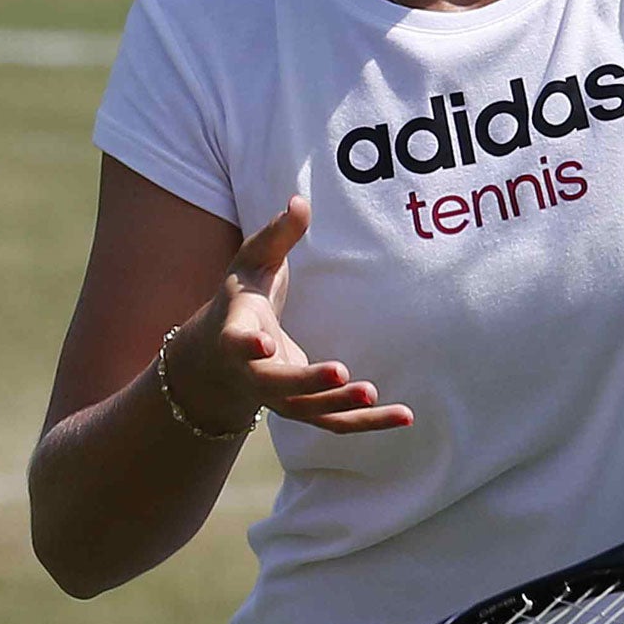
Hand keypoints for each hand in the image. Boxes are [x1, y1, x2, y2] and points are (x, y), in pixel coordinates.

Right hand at [165, 197, 413, 432]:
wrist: (218, 356)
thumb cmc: (242, 297)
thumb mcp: (252, 260)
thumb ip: (276, 234)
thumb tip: (300, 200)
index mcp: (236, 333)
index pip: (236, 342)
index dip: (247, 345)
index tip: (264, 344)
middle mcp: (254, 373)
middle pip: (278, 386)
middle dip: (308, 383)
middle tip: (341, 373)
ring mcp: (280, 398)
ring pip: (310, 412)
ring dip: (342, 408)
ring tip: (376, 397)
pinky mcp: (305, 408)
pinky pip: (337, 422)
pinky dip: (369, 423)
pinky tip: (405, 416)